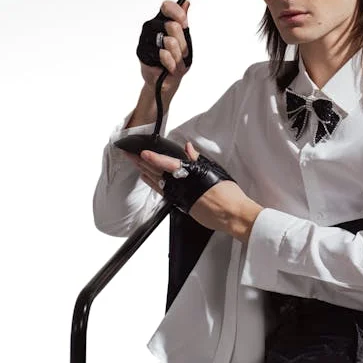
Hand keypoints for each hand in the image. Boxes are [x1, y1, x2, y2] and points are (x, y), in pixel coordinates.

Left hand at [128, 142, 262, 240]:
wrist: (232, 214)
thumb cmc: (227, 193)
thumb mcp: (213, 170)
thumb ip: (198, 159)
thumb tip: (188, 149)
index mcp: (189, 173)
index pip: (166, 163)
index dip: (152, 158)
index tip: (141, 152)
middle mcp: (181, 185)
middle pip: (156, 172)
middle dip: (142, 163)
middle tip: (130, 156)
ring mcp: (179, 196)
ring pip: (157, 182)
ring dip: (145, 173)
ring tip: (135, 166)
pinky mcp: (180, 204)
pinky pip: (162, 192)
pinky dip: (153, 184)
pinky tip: (149, 180)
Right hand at [140, 0, 191, 95]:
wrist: (167, 81)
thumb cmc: (176, 60)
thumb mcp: (185, 41)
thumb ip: (183, 21)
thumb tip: (186, 3)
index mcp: (163, 21)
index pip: (167, 6)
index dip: (178, 14)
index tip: (184, 25)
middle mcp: (152, 27)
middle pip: (173, 26)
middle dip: (183, 44)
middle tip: (181, 54)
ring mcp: (146, 38)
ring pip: (170, 42)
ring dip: (177, 56)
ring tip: (174, 62)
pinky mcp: (142, 52)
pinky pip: (163, 54)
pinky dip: (171, 64)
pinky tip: (168, 67)